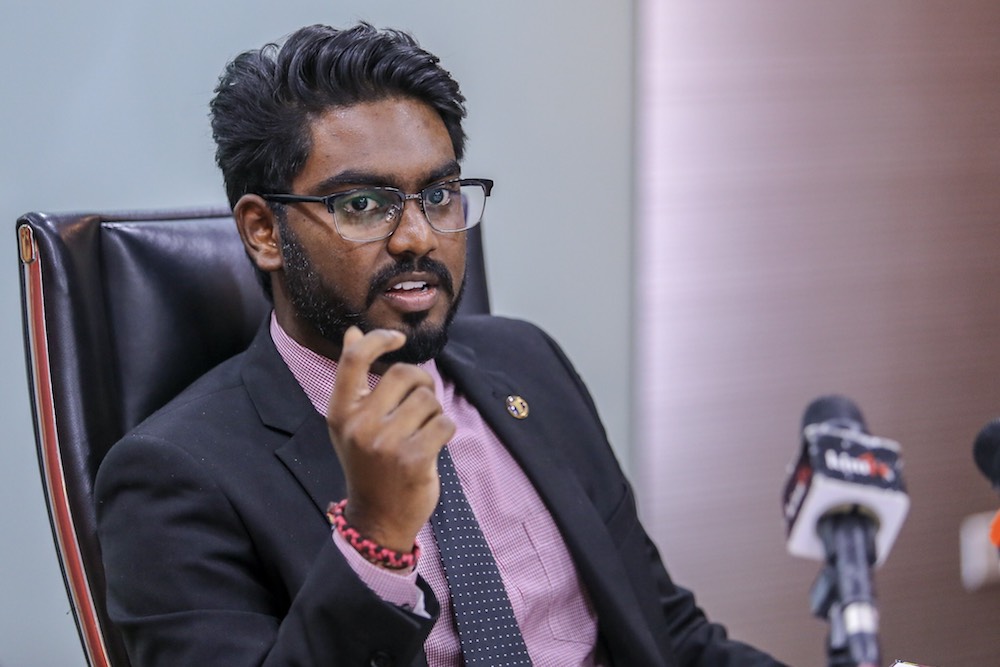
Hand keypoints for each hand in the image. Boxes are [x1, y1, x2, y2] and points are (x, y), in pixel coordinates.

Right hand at [326, 326, 453, 552]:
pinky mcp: (413, 459)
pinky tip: (433, 445)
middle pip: (405, 374)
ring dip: (434, 413)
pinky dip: (446, 431)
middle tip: (422, 402)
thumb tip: (352, 333)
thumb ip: (352, 379)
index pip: (353, 359)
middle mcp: (359, 425)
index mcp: (340, 412)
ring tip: (422, 432)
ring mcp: (385, 444)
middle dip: (422, 383)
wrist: (378, 518)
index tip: (397, 339)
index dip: (378, 339)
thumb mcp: (351, 423)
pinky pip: (445, 423)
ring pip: (429, 400)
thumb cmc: (368, 463)